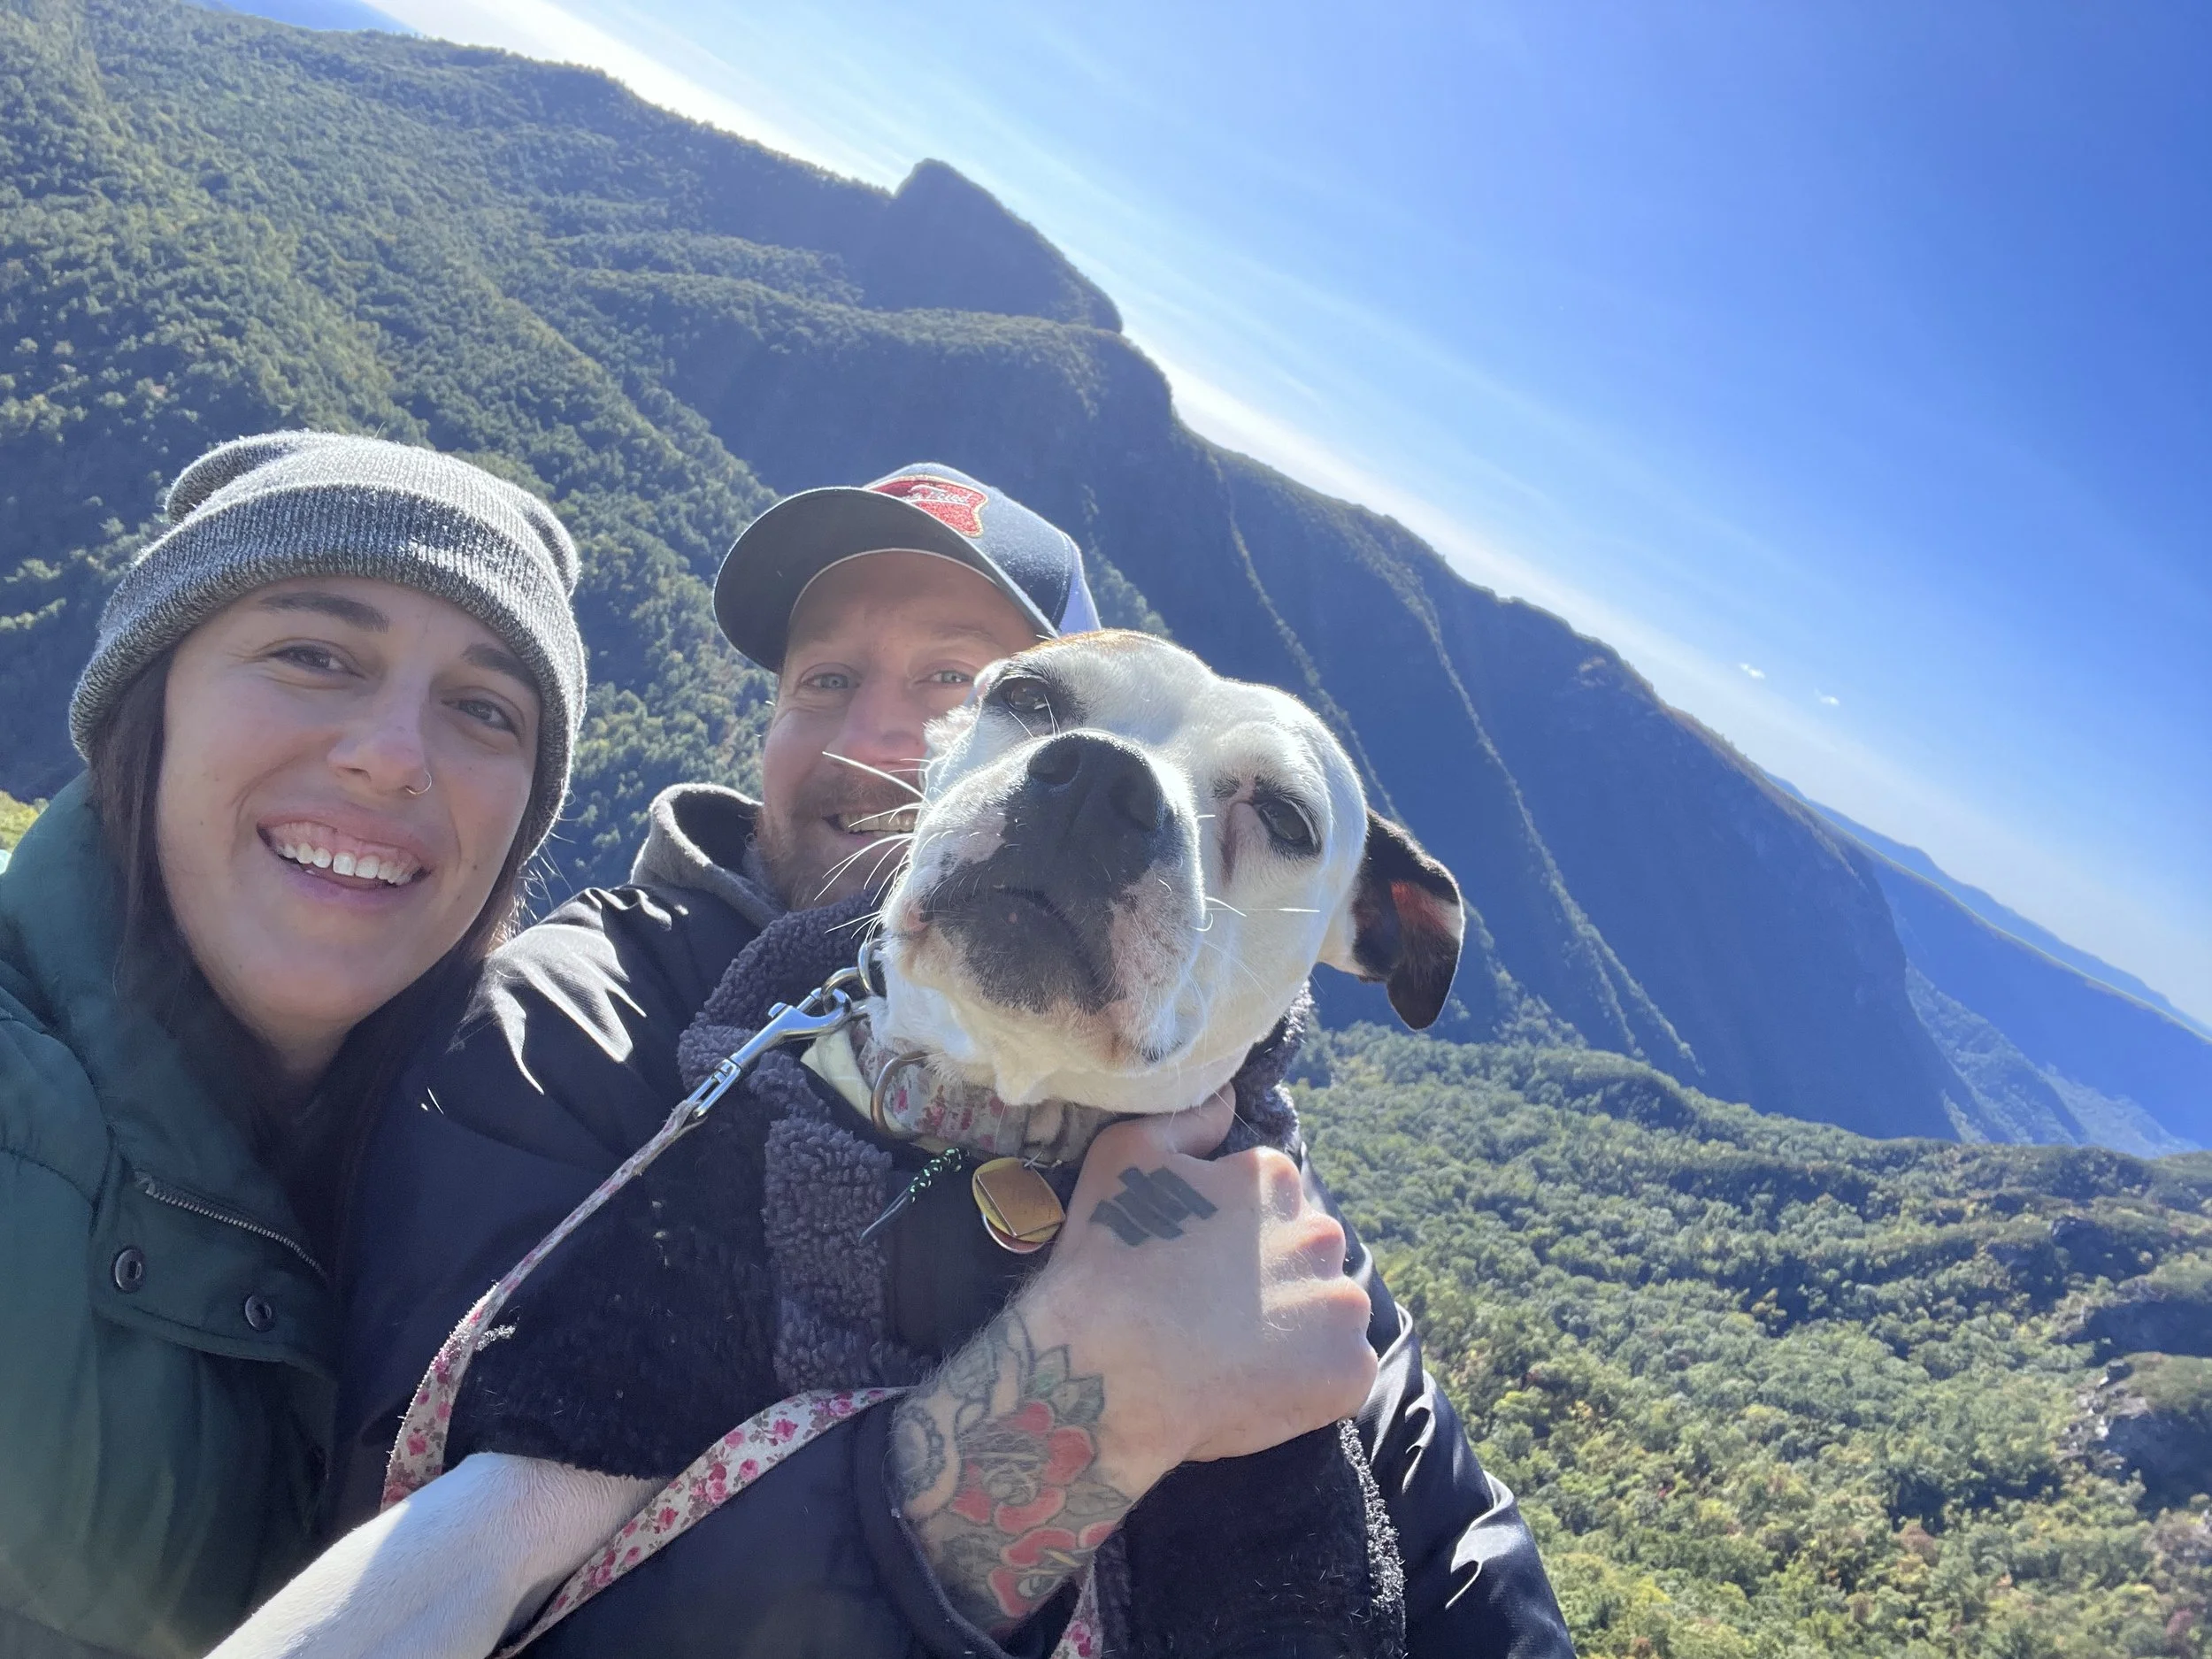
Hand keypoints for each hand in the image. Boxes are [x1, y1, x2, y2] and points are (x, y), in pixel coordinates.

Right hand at [889, 1089, 1376, 1633]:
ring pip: (1327, 1313)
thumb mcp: (1123, 1155)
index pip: (1270, 1207)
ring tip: (1236, 1359)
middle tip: (1215, 1318)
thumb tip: (1228, 1100)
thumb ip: (1187, 1119)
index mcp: (1274, 1180)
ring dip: (1296, 1332)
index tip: (1196, 1270)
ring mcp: (1340, 1304)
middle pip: (1304, 1258)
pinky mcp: (1347, 1370)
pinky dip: (1310, 1384)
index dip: (1231, 1242)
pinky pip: (1340, 1373)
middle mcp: (1320, 1232)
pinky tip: (1256, 1389)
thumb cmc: (1106, 1263)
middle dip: (1272, 1282)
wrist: (1103, 1371)